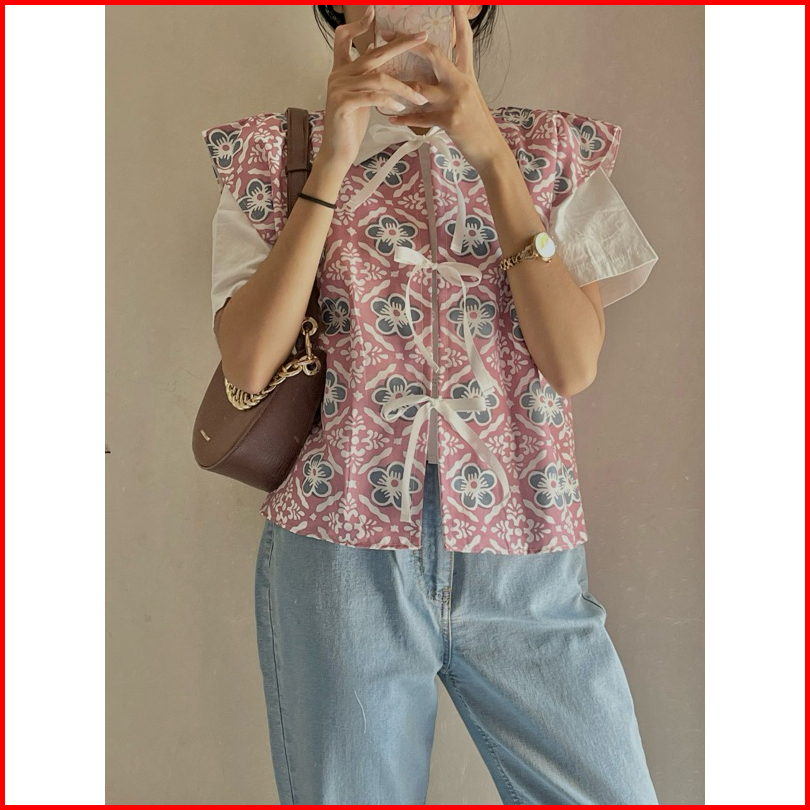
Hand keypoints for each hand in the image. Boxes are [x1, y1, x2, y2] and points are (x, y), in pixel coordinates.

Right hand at [319, 6, 430, 172]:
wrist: (338, 151)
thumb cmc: (351, 126)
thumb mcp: (361, 96)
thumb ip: (367, 78)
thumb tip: (379, 57)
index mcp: (342, 70)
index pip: (343, 38)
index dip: (358, 25)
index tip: (373, 12)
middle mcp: (338, 74)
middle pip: (373, 54)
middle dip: (401, 45)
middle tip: (422, 38)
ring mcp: (339, 88)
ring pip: (378, 78)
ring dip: (403, 87)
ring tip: (420, 96)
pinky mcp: (342, 104)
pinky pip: (372, 97)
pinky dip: (389, 100)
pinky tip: (400, 106)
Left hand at [385, 5, 508, 171]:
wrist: (489, 150)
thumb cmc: (477, 124)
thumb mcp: (469, 96)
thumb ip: (452, 80)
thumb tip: (432, 71)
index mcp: (466, 73)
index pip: (463, 39)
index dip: (458, 18)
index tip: (452, 1)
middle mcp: (461, 82)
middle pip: (433, 54)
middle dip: (407, 44)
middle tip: (387, 35)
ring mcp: (455, 100)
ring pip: (419, 87)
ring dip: (398, 87)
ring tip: (380, 83)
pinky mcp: (449, 120)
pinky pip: (419, 116)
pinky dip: (404, 118)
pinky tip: (392, 118)